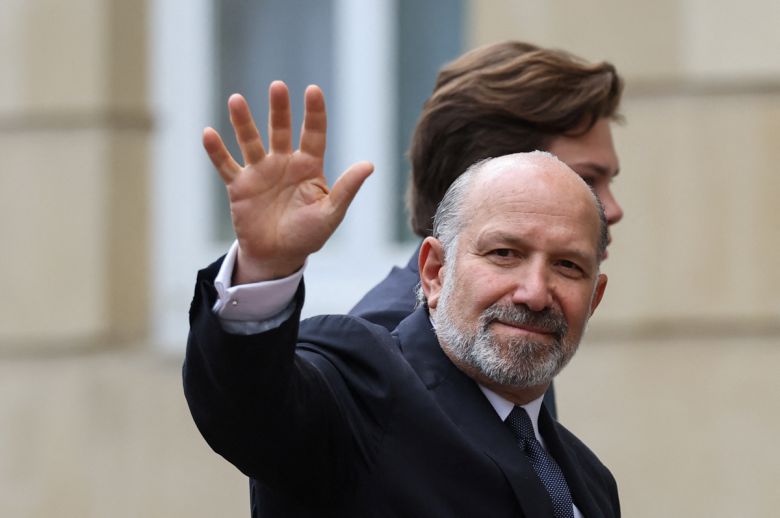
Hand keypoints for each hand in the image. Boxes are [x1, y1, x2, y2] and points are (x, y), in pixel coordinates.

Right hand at [203, 81, 372, 283]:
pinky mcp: (240, 186)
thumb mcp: (331, 213)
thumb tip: (369, 165)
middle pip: (280, 130)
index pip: (314, 134)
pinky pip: (226, 165)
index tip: (313, 91)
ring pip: (250, 141)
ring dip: (242, 122)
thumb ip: (346, 188)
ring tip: (236, 100)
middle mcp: (284, 163)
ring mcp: (260, 172)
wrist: (278, 256)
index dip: (314, 113)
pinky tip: (208, 134)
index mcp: (309, 167)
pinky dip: (216, 151)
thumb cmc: (308, 235)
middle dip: (279, 109)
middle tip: (278, 87)